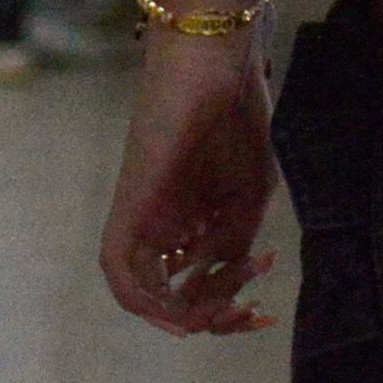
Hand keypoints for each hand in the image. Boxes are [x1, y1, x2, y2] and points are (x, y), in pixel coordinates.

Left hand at [100, 30, 279, 334]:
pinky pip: (118, 268)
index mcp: (196, 219)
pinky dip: (141, 298)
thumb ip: (233, 242)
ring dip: (184, 313)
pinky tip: (177, 312)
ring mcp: (145, 216)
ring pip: (146, 291)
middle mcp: (167, 224)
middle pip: (173, 295)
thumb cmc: (238, 116)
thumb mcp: (251, 192)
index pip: (201, 283)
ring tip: (226, 309)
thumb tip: (212, 282)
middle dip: (211, 317)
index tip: (264, 317)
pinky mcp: (129, 206)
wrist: (215, 64)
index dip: (230, 309)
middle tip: (248, 316)